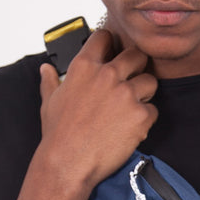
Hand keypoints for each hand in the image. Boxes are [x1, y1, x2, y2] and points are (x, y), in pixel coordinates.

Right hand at [38, 28, 157, 189]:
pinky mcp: (140, 115)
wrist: (68, 163)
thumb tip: (46, 69)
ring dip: (144, 94)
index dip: (110, 44)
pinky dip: (145, 120)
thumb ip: (51, 81)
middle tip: (130, 82)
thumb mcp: (49, 102)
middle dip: (136, 67)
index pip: (105, 36)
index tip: (112, 52)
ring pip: (150, 81)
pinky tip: (130, 129)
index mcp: (84, 67)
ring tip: (130, 110)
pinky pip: (153, 110)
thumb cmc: (59, 135)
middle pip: (136, 55)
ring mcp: (126, 94)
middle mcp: (107, 75)